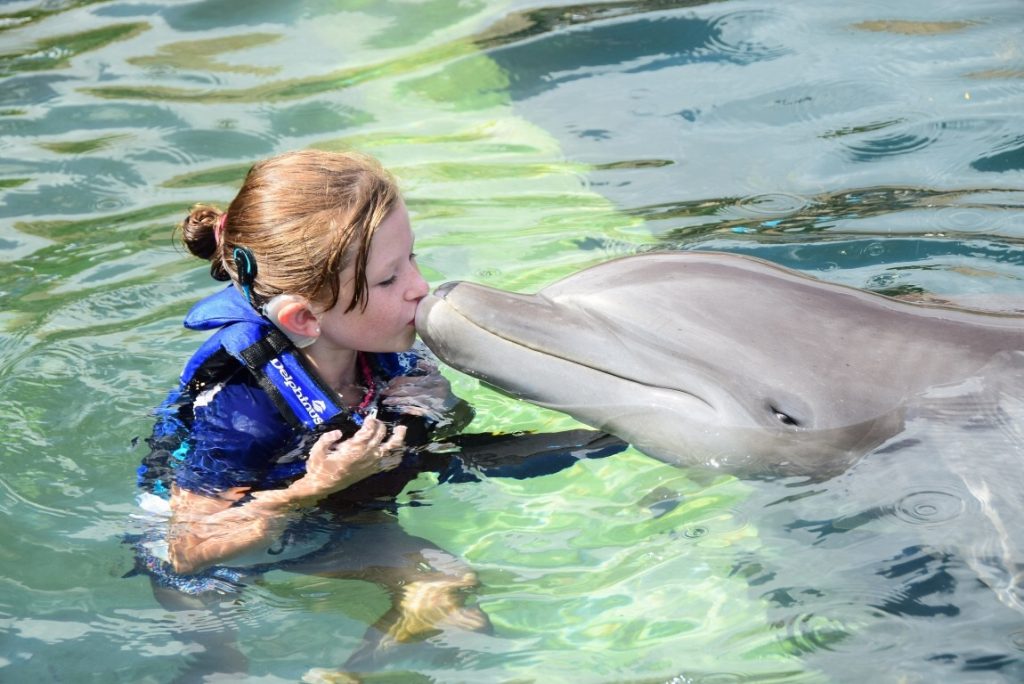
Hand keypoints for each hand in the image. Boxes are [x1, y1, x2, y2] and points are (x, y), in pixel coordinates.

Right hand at [288, 417, 405, 500]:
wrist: (322, 486)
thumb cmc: (319, 467)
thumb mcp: (317, 450)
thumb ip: (327, 439)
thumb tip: (338, 432)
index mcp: (354, 447)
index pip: (369, 430)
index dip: (371, 421)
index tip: (369, 416)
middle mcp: (367, 454)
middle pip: (380, 434)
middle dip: (379, 424)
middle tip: (375, 420)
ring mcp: (372, 463)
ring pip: (391, 448)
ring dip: (398, 438)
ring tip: (402, 429)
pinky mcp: (372, 470)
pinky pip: (389, 463)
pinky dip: (396, 456)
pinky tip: (399, 451)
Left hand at [381, 358, 458, 423]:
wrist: (453, 406)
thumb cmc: (444, 389)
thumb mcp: (438, 376)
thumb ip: (428, 368)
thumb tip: (418, 363)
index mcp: (429, 381)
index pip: (411, 380)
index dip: (399, 381)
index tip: (389, 383)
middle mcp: (427, 391)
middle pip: (408, 391)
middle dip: (394, 392)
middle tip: (383, 392)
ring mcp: (427, 402)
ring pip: (410, 400)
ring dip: (397, 401)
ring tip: (386, 401)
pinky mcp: (428, 411)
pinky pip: (416, 410)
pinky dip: (407, 409)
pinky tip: (398, 409)